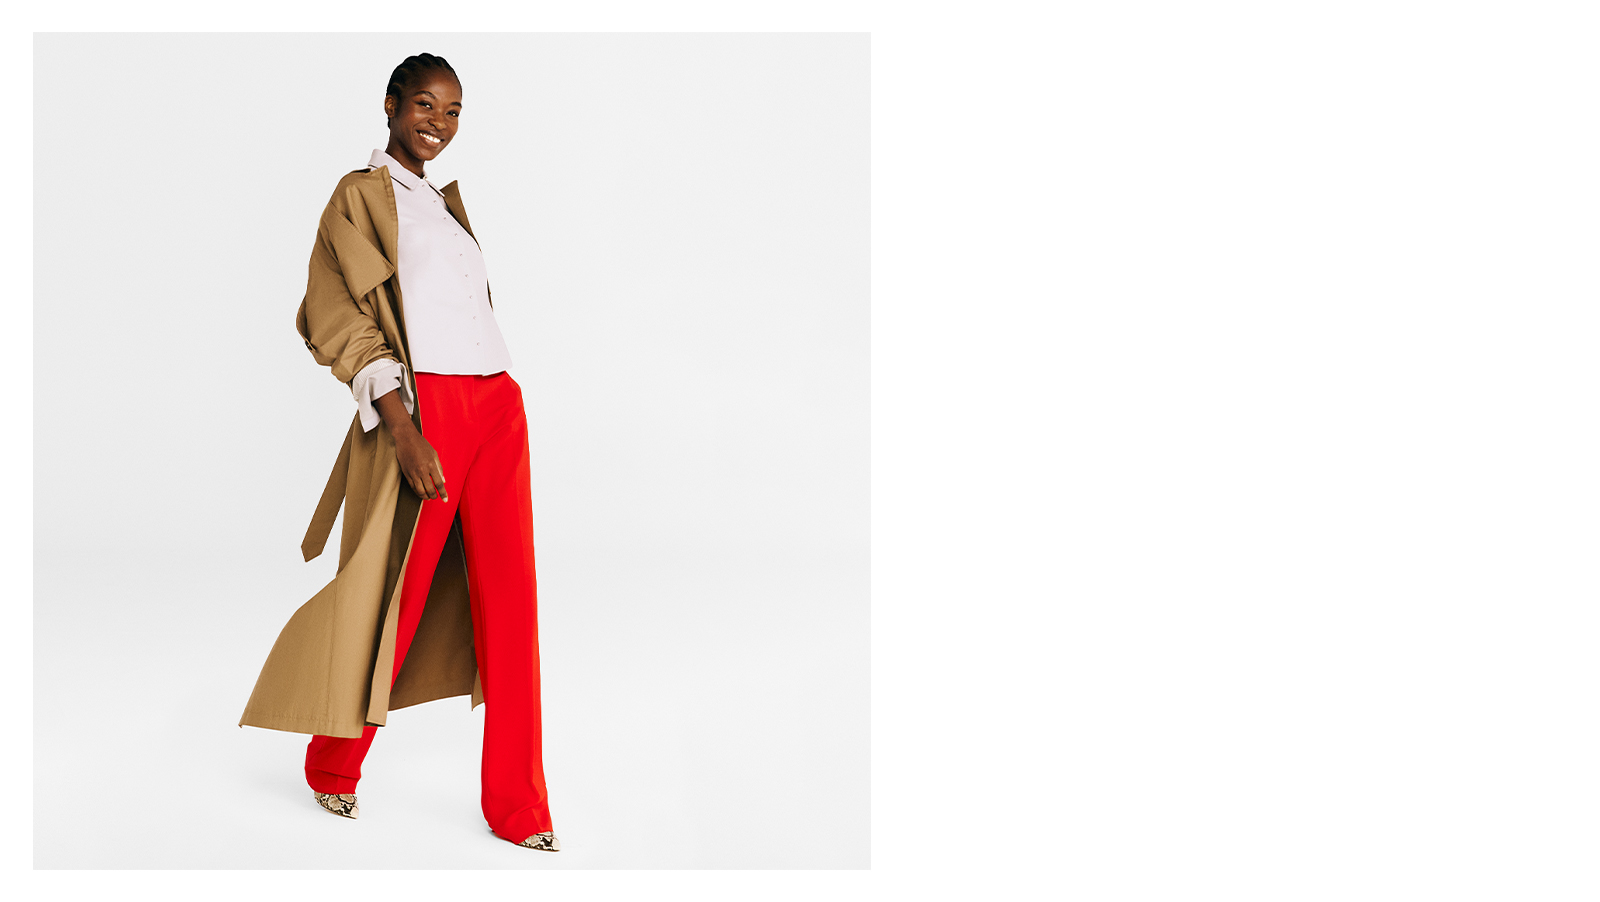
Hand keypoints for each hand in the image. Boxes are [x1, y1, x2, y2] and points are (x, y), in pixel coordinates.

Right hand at [374, 387, 447, 501]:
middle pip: (429, 489)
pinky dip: (417, 491)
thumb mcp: (434, 454)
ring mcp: (413, 472)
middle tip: (436, 498)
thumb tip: (444, 480)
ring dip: (425, 496)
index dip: (443, 493)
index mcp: (431, 465)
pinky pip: (412, 486)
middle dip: (434, 496)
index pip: (439, 483)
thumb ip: (439, 468)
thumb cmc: (422, 445)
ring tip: (428, 497)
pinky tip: (421, 492)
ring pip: (419, 490)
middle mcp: (422, 470)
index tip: (446, 500)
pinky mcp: (406, 473)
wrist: (406, 438)